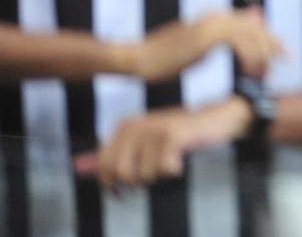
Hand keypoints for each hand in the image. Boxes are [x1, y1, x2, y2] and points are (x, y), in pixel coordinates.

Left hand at [76, 99, 252, 189]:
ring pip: (142, 176)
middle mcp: (136, 125)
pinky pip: (163, 171)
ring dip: (158, 177)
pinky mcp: (172, 136)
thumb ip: (109, 154)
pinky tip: (182, 159)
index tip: (127, 188)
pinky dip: (174, 171)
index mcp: (124, 127)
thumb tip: (77, 166)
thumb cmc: (180, 134)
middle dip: (137, 182)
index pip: (103, 166)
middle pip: (119, 174)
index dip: (113, 183)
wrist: (219, 118)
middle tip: (153, 174)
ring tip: (170, 163)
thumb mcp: (142, 143)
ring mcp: (154, 129)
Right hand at [130, 8, 284, 82]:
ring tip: (265, 74)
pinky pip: (239, 44)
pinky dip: (249, 57)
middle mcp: (215, 17)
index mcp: (215, 19)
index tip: (283, 54)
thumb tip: (237, 36)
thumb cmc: (163, 59)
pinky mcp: (205, 37)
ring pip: (251, 35)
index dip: (270, 38)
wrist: (136, 60)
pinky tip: (250, 73)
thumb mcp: (198, 48)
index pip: (251, 25)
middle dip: (274, 44)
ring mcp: (210, 25)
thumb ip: (220, 40)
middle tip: (289, 61)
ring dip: (262, 54)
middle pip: (256, 27)